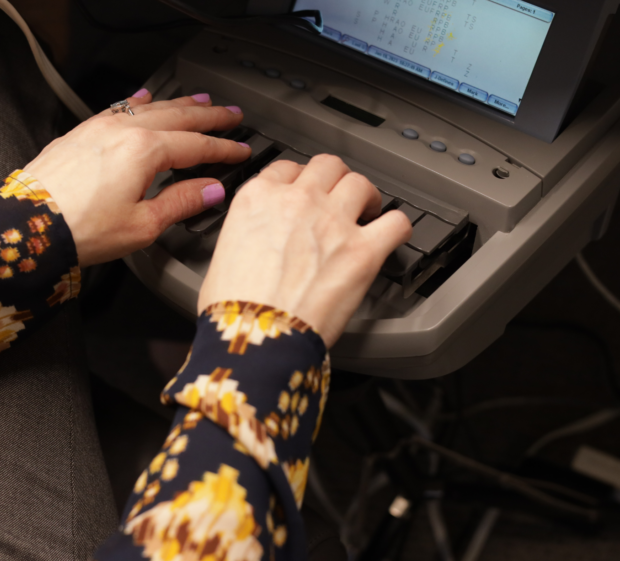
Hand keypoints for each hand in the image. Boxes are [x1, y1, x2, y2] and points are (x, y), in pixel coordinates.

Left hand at [25, 91, 250, 266]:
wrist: (26, 226)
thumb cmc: (79, 230)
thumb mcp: (142, 225)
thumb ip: (181, 202)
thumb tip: (211, 190)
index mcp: (145, 151)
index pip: (196, 145)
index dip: (223, 149)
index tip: (241, 150)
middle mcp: (123, 131)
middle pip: (178, 116)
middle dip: (209, 115)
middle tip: (231, 114)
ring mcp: (99, 128)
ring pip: (149, 107)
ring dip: (178, 102)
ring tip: (199, 99)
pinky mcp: (79, 134)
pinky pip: (117, 108)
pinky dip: (137, 102)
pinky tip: (143, 98)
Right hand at [197, 155, 412, 346]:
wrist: (255, 336)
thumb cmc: (234, 308)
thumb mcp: (222, 255)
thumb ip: (246, 235)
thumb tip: (256, 244)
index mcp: (259, 199)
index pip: (286, 169)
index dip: (298, 180)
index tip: (304, 192)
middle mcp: (298, 201)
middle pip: (328, 166)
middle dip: (334, 179)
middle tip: (337, 197)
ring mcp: (334, 222)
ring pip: (360, 183)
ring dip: (365, 196)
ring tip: (365, 212)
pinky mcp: (363, 251)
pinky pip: (396, 222)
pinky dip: (397, 227)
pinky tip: (390, 235)